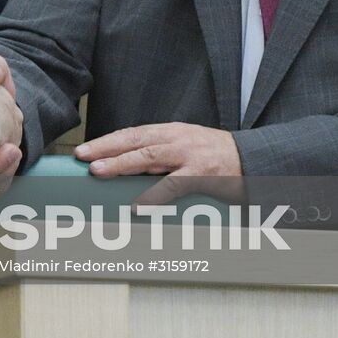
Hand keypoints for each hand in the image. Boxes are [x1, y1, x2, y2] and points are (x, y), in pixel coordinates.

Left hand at [75, 122, 242, 205]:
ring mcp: (189, 156)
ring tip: (99, 171)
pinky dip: (154, 195)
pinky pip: (174, 185)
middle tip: (82, 156)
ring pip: (148, 157)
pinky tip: (138, 205)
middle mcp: (177, 139)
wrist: (255, 159)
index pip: (132, 133)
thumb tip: (127, 167)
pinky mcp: (202, 174)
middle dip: (105, 148)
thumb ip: (159, 155)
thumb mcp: (186, 148)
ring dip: (121, 164)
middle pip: (134, 141)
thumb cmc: (217, 156)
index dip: (107, 141)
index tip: (85, 149)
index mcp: (171, 132)